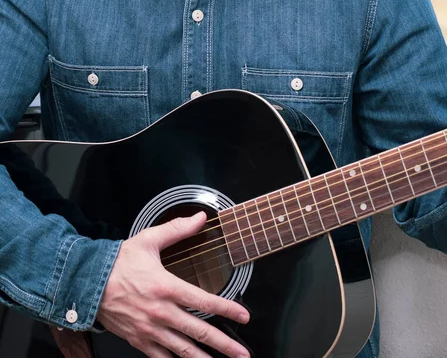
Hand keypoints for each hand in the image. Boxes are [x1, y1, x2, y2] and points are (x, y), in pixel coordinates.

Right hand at [97, 212, 250, 357]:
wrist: (85, 283)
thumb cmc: (118, 263)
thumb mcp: (149, 240)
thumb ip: (177, 229)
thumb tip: (201, 218)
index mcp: (166, 287)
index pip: (205, 301)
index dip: (228, 309)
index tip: (245, 317)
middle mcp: (161, 312)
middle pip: (199, 332)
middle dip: (224, 344)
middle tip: (242, 354)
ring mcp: (150, 329)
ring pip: (183, 349)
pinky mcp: (139, 340)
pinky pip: (161, 357)